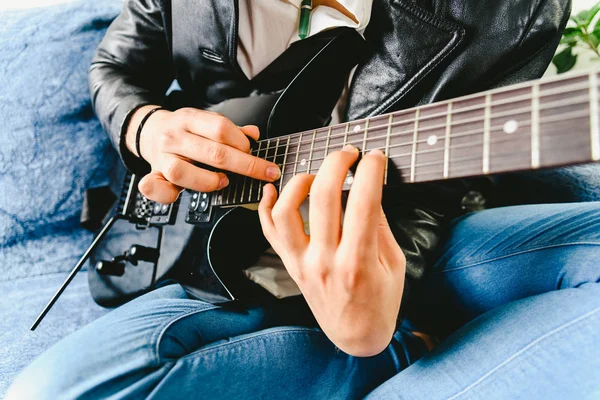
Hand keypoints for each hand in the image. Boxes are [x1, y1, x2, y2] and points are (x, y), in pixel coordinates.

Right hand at [126, 105, 280, 202]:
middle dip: (245, 166)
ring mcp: (162, 156)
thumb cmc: (185, 132)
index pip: (221, 128)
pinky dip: (165, 195)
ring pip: (182, 172)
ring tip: (223, 181)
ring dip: (208, 181)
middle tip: (263, 173)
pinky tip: (179, 196)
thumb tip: (253, 134)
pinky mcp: (153, 174)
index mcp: (189, 119)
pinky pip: (153, 187)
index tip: (255, 152)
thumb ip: (230, 130)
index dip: (243, 143)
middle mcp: (174, 136)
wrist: (149, 132)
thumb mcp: (205, 122)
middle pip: (213, 152)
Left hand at [258, 145, 405, 356]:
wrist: (355, 335)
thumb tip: (370, 189)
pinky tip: (275, 188)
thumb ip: (381, 226)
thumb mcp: (395, 265)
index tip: (375, 157)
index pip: (363, 202)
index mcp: (359, 261)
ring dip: (299, 181)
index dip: (369, 171)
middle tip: (349, 153)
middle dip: (336, 163)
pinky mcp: (289, 264)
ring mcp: (302, 262)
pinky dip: (266, 205)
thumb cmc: (380, 302)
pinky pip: (268, 230)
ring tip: (315, 173)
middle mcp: (326, 260)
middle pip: (322, 197)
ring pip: (285, 211)